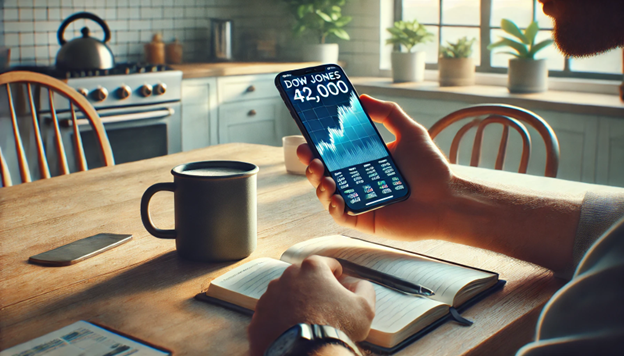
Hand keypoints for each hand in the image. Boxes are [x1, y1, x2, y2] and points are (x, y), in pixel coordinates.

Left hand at [247, 255, 375, 355]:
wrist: (306, 355)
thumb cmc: (336, 328)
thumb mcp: (364, 307)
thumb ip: (364, 288)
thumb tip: (358, 284)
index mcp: (311, 268)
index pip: (327, 264)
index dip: (337, 276)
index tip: (340, 288)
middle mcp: (286, 277)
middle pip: (303, 278)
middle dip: (313, 290)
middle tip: (325, 309)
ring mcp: (268, 297)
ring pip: (285, 296)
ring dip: (295, 304)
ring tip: (307, 323)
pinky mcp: (257, 318)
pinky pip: (271, 316)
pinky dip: (280, 322)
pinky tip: (292, 333)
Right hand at [297, 94, 454, 239]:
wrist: (448, 200)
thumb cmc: (431, 170)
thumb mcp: (410, 133)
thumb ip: (387, 112)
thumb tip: (362, 98)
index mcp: (364, 162)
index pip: (334, 154)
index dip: (317, 148)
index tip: (308, 139)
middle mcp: (358, 182)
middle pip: (325, 174)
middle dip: (312, 166)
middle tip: (312, 158)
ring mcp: (359, 202)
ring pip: (328, 195)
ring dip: (320, 185)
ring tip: (325, 177)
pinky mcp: (364, 220)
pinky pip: (340, 216)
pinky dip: (333, 207)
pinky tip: (336, 197)